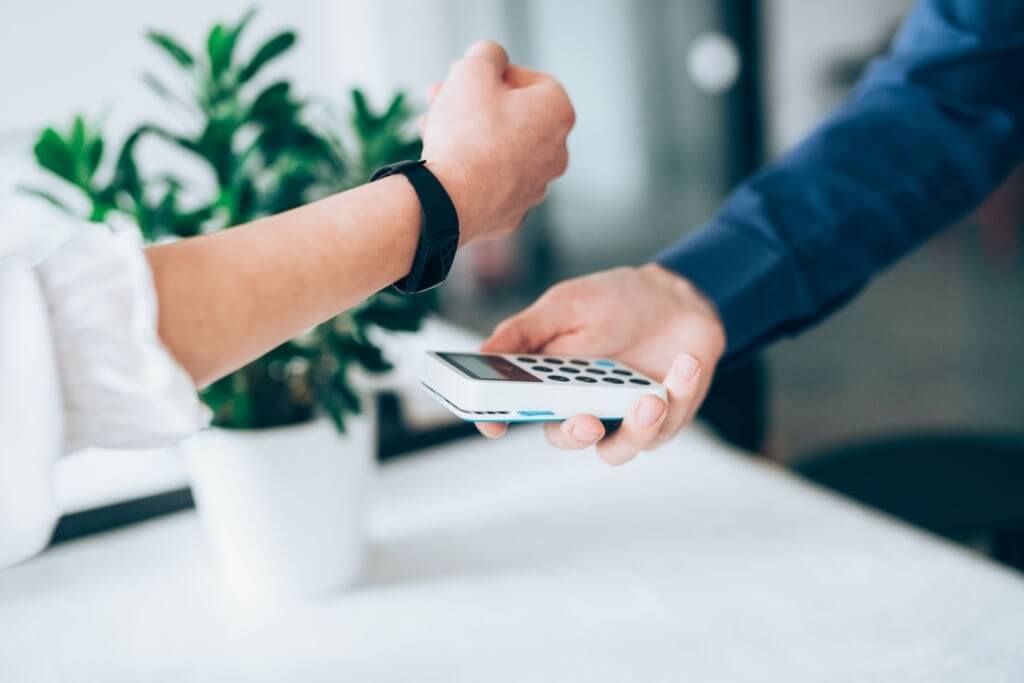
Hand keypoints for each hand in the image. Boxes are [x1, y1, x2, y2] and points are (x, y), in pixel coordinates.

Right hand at [420, 41, 574, 244]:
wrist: (448, 201)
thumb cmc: (466, 133)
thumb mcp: (472, 71)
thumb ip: (487, 53)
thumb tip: (493, 57)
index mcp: (557, 113)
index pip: (532, 80)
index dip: (494, 73)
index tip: (465, 76)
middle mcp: (557, 153)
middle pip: (513, 116)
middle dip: (474, 103)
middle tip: (439, 97)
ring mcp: (536, 187)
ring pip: (500, 148)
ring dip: (467, 132)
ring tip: (431, 125)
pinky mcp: (512, 212)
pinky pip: (491, 179)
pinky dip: (470, 166)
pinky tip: (440, 159)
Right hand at [478, 265, 725, 464]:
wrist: (677, 298)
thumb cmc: (615, 301)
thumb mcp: (565, 305)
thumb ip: (525, 332)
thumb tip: (481, 355)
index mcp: (548, 380)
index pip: (514, 408)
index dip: (497, 420)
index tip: (494, 424)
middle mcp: (580, 405)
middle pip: (564, 437)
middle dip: (574, 434)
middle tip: (587, 421)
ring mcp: (620, 418)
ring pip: (616, 449)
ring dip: (634, 428)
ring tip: (651, 398)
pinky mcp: (660, 421)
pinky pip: (664, 425)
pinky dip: (678, 394)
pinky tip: (685, 362)